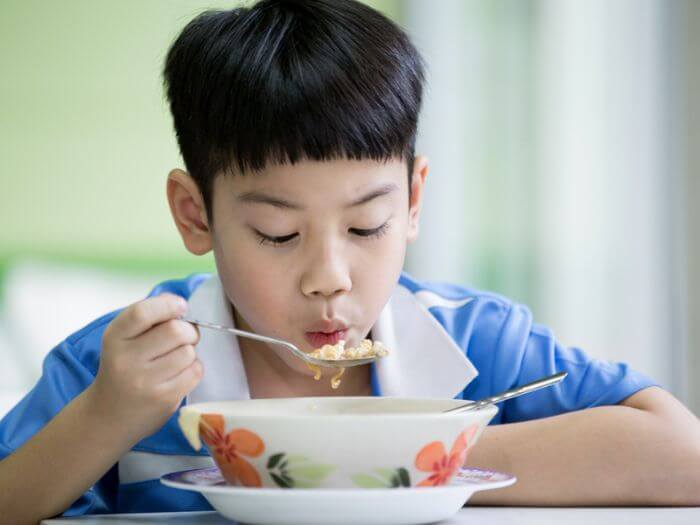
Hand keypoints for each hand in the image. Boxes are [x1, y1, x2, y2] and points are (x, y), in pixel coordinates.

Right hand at [86, 293, 201, 440]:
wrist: (107, 416)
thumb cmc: (123, 367)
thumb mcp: (123, 339)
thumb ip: (148, 316)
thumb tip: (179, 302)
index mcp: (114, 338)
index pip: (142, 313)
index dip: (168, 305)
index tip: (181, 307)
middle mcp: (126, 360)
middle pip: (175, 331)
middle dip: (188, 330)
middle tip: (185, 336)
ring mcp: (144, 382)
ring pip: (188, 352)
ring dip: (190, 351)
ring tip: (178, 357)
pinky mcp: (163, 399)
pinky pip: (195, 372)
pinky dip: (194, 368)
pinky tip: (180, 373)